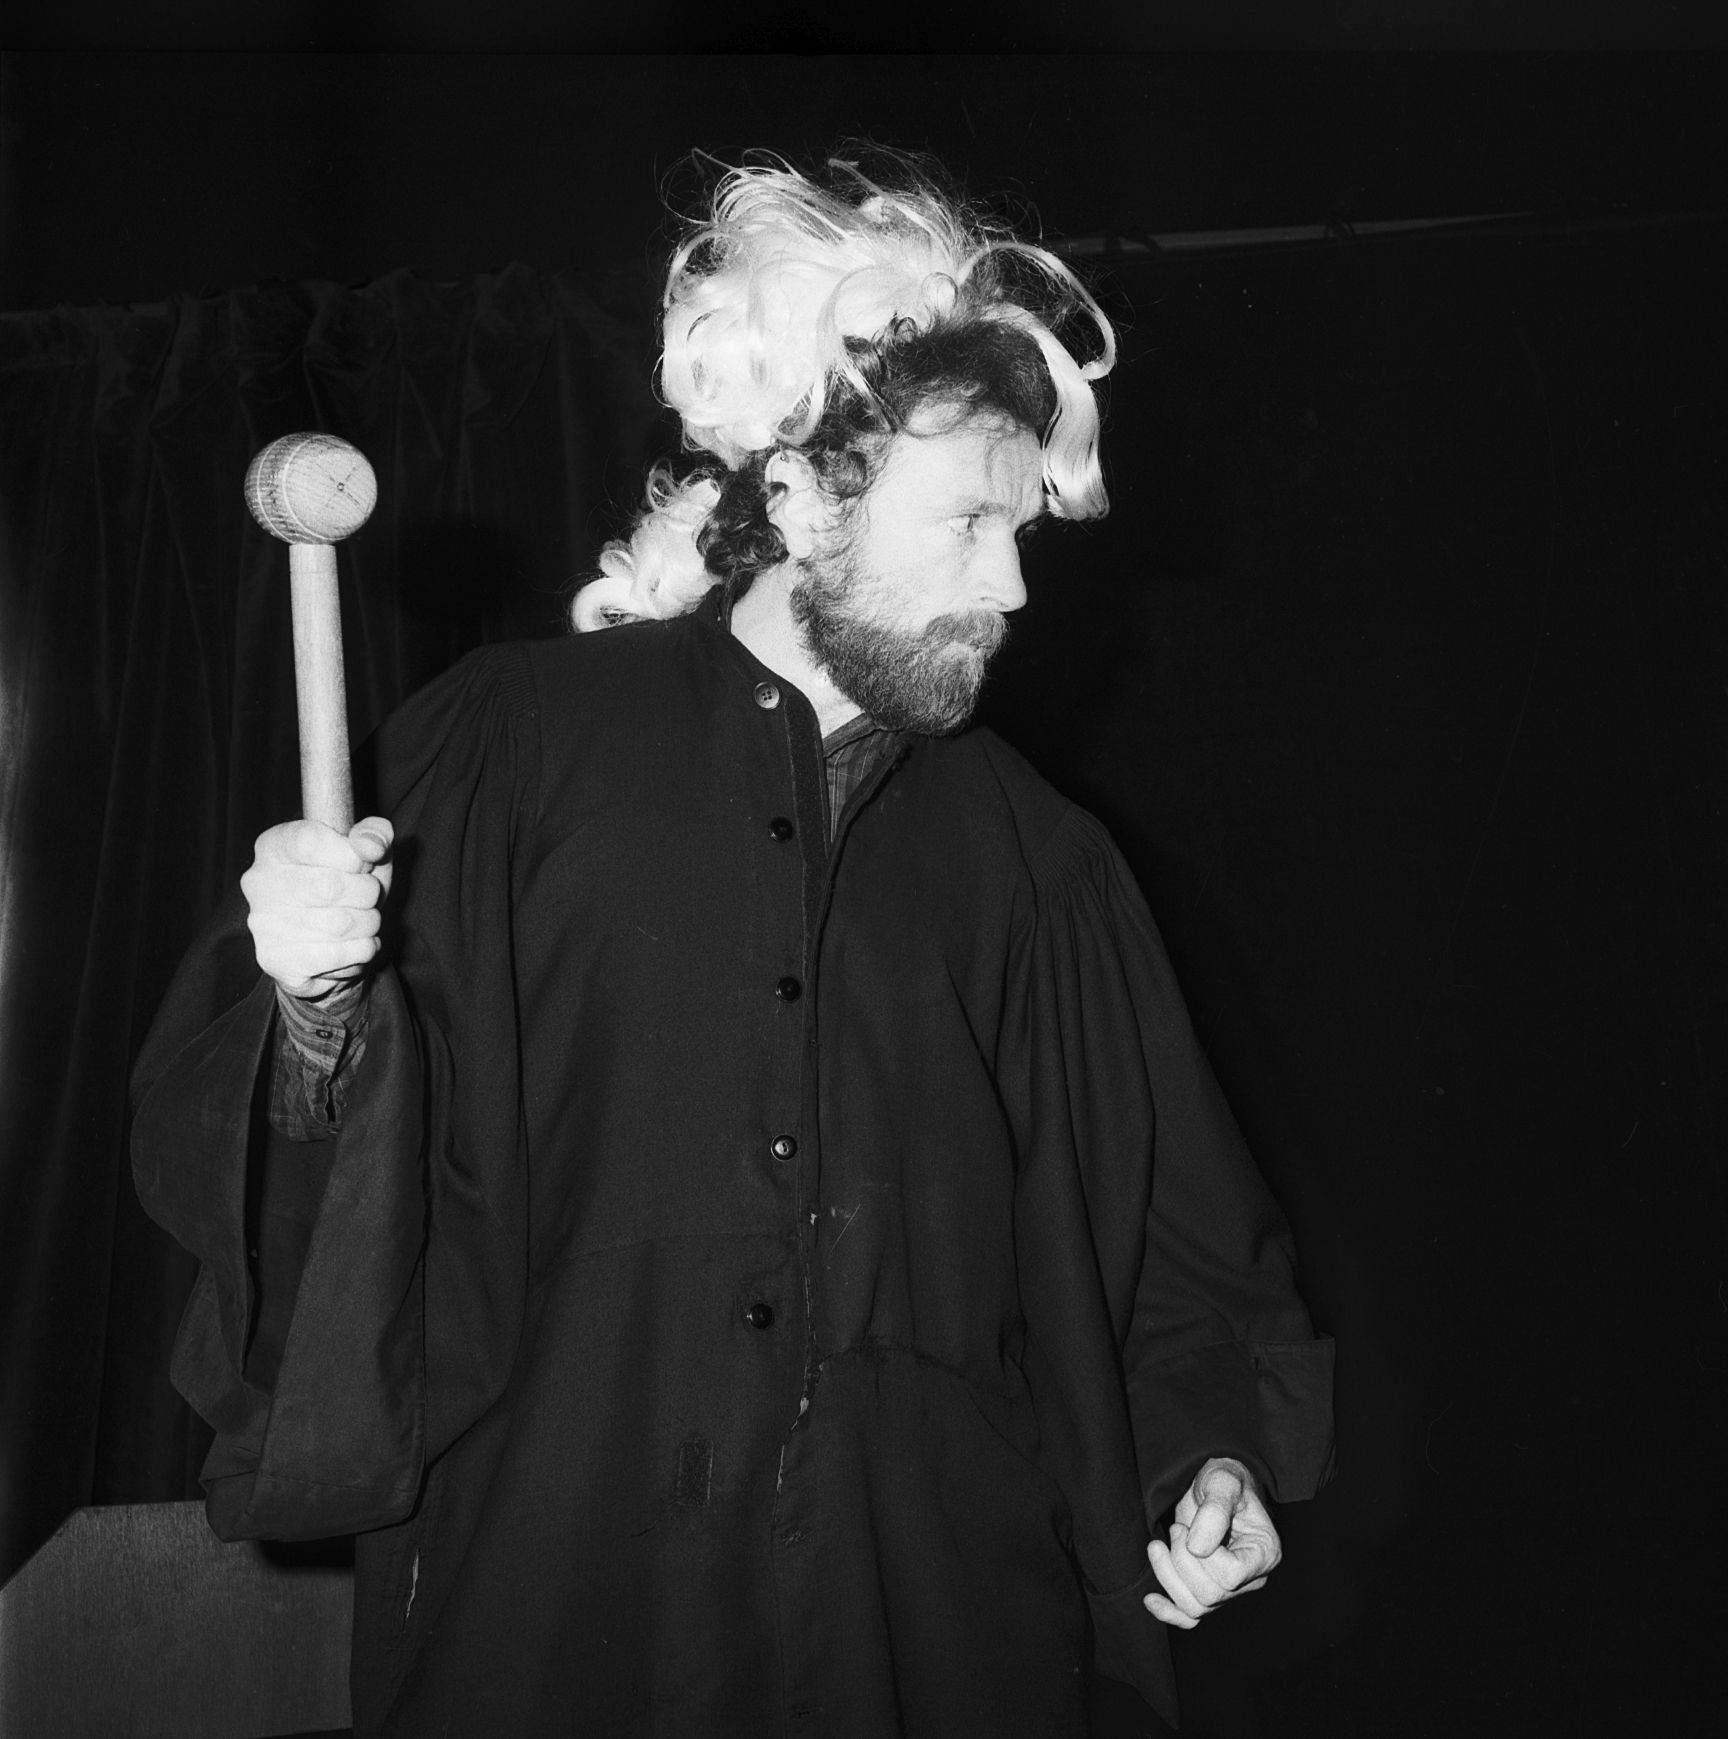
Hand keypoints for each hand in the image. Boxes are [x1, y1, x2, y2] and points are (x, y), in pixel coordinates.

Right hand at [242, 817, 393, 1000]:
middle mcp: (259, 882)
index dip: (351, 855)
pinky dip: (363, 949)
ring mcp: (263, 923)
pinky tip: (354, 944)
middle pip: (331, 886)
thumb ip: (374, 835)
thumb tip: (372, 845)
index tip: (363, 863)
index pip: (311, 840)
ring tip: (363, 921)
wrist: (325, 946)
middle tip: (368, 896)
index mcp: (274, 845)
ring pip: (340, 924)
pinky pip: (340, 955)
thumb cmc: (347, 886)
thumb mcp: (365, 853)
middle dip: (367, 893)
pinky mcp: (276, 959)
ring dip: (369, 923)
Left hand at [1144, 1457, 1280, 1629]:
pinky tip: (1150, 1600)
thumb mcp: (1222, 1481)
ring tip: (1157, 1546)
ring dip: (1167, 1577)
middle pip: (1210, 1596)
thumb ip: (1215, 1510)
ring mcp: (1230, 1590)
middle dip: (1180, 1561)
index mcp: (1264, 1553)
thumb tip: (1197, 1548)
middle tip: (1175, 1529)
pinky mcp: (1209, 1592)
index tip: (1187, 1527)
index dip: (1202, 1554)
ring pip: (1195, 1608)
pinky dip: (1168, 1612)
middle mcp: (1251, 1579)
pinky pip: (1190, 1617)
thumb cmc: (1224, 1481)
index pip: (1230, 1575)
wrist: (1213, 1486)